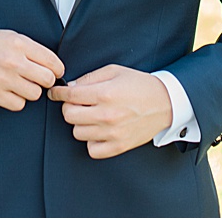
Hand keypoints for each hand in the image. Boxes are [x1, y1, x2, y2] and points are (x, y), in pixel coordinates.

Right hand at [0, 28, 64, 110]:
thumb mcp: (15, 38)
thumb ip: (35, 51)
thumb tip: (55, 66)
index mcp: (20, 45)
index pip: (53, 62)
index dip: (58, 69)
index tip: (56, 71)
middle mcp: (12, 62)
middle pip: (47, 80)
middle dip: (47, 80)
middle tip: (40, 78)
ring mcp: (2, 79)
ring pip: (35, 94)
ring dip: (32, 90)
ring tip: (24, 83)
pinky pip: (19, 105)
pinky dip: (19, 100)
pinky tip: (13, 91)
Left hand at [47, 64, 172, 158]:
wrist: (166, 103)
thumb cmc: (141, 85)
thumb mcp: (116, 71)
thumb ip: (90, 78)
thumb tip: (70, 87)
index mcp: (105, 93)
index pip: (69, 96)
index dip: (58, 93)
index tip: (55, 93)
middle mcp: (106, 115)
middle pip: (69, 115)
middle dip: (70, 107)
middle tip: (78, 103)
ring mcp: (112, 133)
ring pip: (77, 132)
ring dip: (81, 123)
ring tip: (93, 116)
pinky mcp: (118, 146)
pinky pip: (91, 149)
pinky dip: (92, 141)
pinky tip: (99, 130)